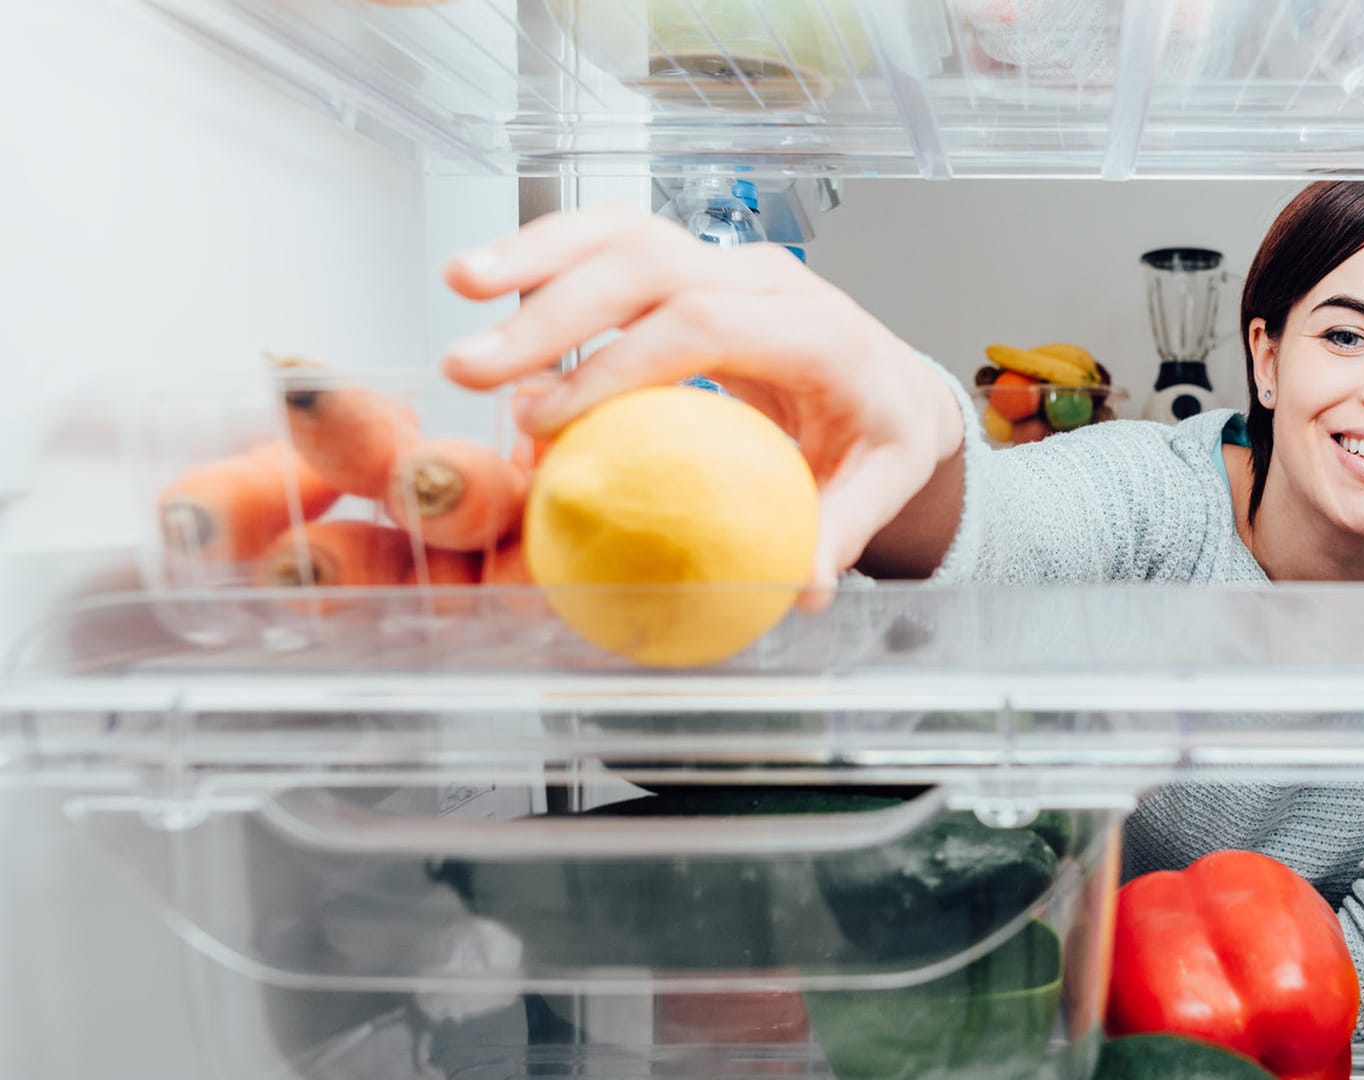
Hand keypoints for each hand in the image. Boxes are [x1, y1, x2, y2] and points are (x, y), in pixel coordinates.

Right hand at [440, 203, 963, 595]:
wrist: (893, 384)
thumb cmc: (881, 434)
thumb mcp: (881, 485)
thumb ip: (840, 530)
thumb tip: (801, 586)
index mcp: (817, 330)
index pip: (705, 325)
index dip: (620, 365)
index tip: (550, 420)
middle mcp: (768, 279)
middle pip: (650, 265)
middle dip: (554, 309)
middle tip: (475, 368)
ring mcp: (726, 263)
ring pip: (624, 232)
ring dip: (536, 255)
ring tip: (459, 285)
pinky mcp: (693, 266)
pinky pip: (614, 243)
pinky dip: (549, 254)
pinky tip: (487, 280)